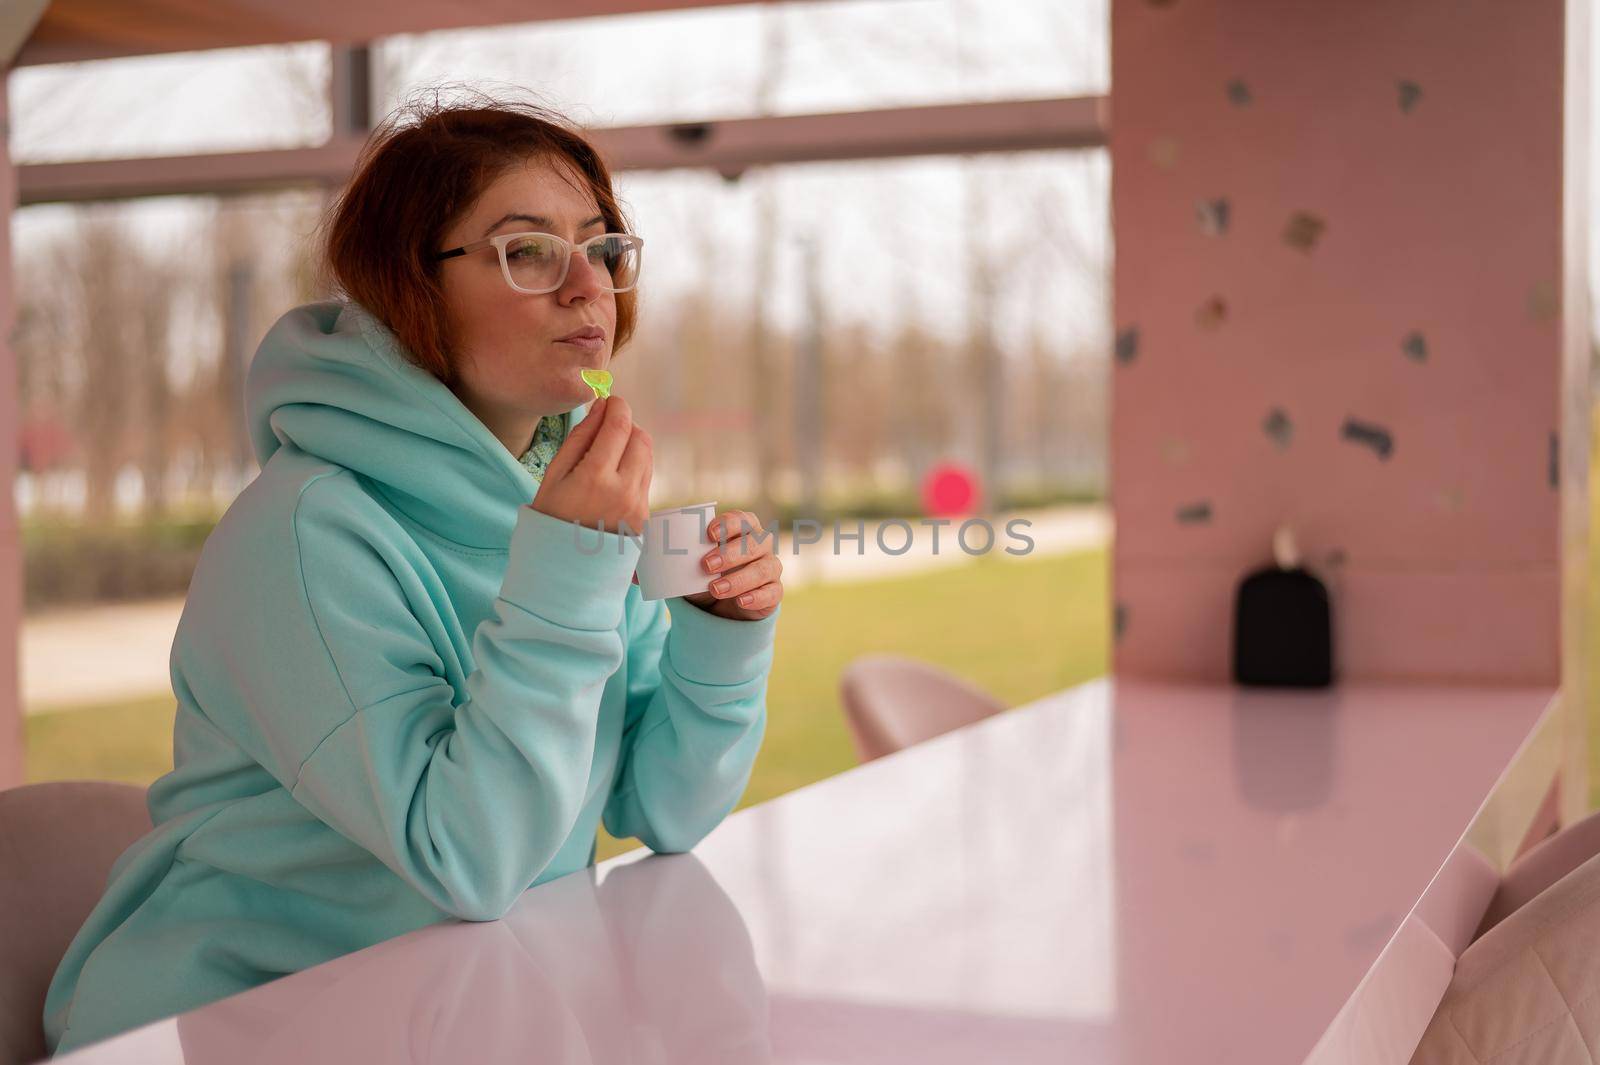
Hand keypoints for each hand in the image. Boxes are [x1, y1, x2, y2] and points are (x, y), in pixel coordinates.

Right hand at [530, 396, 651, 534]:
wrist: (563, 564)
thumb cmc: (552, 516)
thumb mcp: (555, 473)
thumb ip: (581, 437)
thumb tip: (601, 407)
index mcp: (596, 478)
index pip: (620, 426)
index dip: (618, 406)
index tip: (610, 400)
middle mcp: (624, 491)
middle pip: (641, 438)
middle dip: (627, 424)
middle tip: (608, 427)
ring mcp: (638, 505)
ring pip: (648, 456)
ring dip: (633, 444)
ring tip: (609, 453)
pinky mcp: (645, 515)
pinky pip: (646, 477)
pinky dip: (635, 466)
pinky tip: (614, 476)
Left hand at [680, 509, 783, 620]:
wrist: (720, 607)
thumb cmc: (705, 575)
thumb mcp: (689, 565)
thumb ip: (672, 560)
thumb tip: (642, 567)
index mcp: (744, 529)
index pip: (742, 520)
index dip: (728, 524)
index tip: (708, 534)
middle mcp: (762, 545)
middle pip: (755, 543)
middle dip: (730, 553)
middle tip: (706, 565)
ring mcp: (771, 568)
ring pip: (764, 569)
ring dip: (739, 578)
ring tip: (715, 589)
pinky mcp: (774, 592)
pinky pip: (772, 593)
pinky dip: (756, 597)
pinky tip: (740, 601)